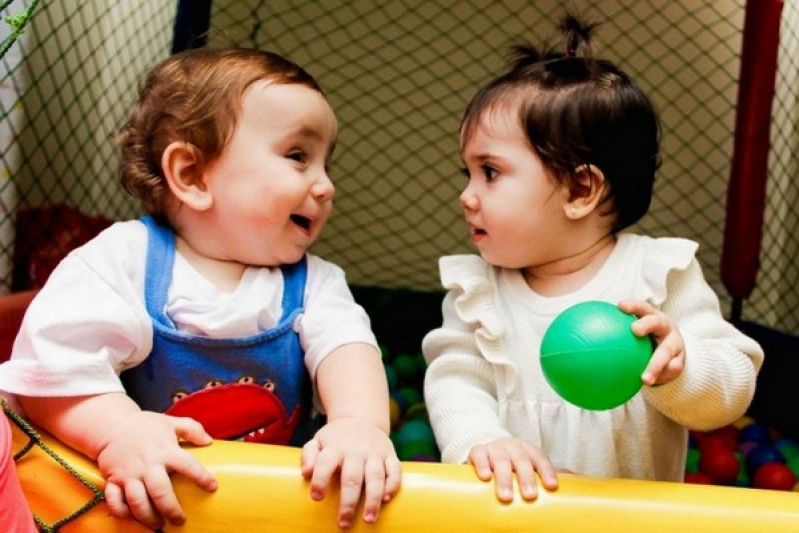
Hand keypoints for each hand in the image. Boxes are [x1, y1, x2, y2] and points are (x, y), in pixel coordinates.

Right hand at [96, 411, 216, 529]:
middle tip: (180, 520)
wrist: (111, 425)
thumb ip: (192, 429)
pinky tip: (133, 518)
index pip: (187, 465)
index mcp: (165, 450)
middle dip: (171, 509)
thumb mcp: (171, 423)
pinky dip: (122, 512)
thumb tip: (209, 441)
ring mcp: (129, 474)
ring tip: (159, 525)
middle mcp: (148, 464)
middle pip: (160, 492)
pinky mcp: (113, 480)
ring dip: (148, 517)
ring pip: (138, 501)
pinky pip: (115, 501)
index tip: (212, 487)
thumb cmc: (145, 426)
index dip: (201, 477)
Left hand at [300, 418, 401, 528]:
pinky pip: (395, 470)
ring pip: (376, 476)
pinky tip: (387, 498)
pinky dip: (393, 484)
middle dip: (349, 502)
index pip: (326, 462)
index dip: (320, 479)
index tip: (316, 497)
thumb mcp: (318, 440)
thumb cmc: (336, 438)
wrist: (361, 418)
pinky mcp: (390, 454)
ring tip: (369, 519)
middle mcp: (356, 450)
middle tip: (344, 523)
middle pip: (352, 477)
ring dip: (373, 499)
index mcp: (336, 447)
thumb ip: (309, 454)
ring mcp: (375, 452)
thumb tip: (306, 473)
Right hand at [468, 437, 557, 501]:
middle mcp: (512, 446)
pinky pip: (479, 455)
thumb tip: (576, 480)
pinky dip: (482, 465)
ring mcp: (494, 447)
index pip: (540, 458)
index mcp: (528, 449)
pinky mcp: (477, 451)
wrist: (485, 450)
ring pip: (500, 459)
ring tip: (506, 497)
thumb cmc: (511, 462)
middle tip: (530, 495)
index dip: (547, 471)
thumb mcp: (529, 464)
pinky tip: (486, 477)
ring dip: (504, 478)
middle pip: (521, 459)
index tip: (552, 486)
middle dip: (526, 478)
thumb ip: (547, 471)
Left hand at [618, 299, 685, 385]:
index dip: (632, 305)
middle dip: (647, 324)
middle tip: (635, 330)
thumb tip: (576, 340)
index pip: (642, 308)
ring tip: (644, 378)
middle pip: (658, 322)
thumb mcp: (633, 335)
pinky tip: (646, 386)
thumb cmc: (644, 341)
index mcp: (651, 317)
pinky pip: (670, 371)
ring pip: (667, 353)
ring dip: (656, 365)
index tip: (619, 306)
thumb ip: (612, 334)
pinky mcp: (680, 362)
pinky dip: (659, 377)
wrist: (672, 354)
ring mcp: (675, 345)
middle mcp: (665, 328)